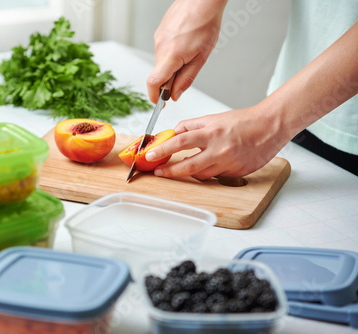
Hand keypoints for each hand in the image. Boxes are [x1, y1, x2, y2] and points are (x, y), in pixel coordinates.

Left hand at [145, 106, 291, 178]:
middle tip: (158, 171)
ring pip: (201, 175)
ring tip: (182, 167)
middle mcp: (218, 150)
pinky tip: (207, 166)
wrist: (270, 127)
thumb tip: (175, 133)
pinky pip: (215, 177)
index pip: (180, 142)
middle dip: (169, 171)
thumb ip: (192, 126)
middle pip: (187, 166)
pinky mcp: (236, 173)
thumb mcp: (213, 118)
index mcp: (211, 133)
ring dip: (189, 172)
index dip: (162, 150)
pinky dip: (208, 173)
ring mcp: (228, 164)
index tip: (150, 155)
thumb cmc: (243, 121)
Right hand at [147, 0, 226, 102]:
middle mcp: (160, 46)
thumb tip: (175, 94)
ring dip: (172, 65)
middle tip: (185, 73)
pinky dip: (171, 54)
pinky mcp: (159, 32)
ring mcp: (158, 38)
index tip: (159, 102)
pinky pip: (162, 50)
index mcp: (170, 55)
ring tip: (189, 52)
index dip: (154, 96)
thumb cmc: (205, 23)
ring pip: (161, 62)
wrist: (202, 0)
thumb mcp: (201, 57)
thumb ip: (186, 78)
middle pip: (158, 73)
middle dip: (169, 80)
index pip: (154, 82)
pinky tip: (185, 44)